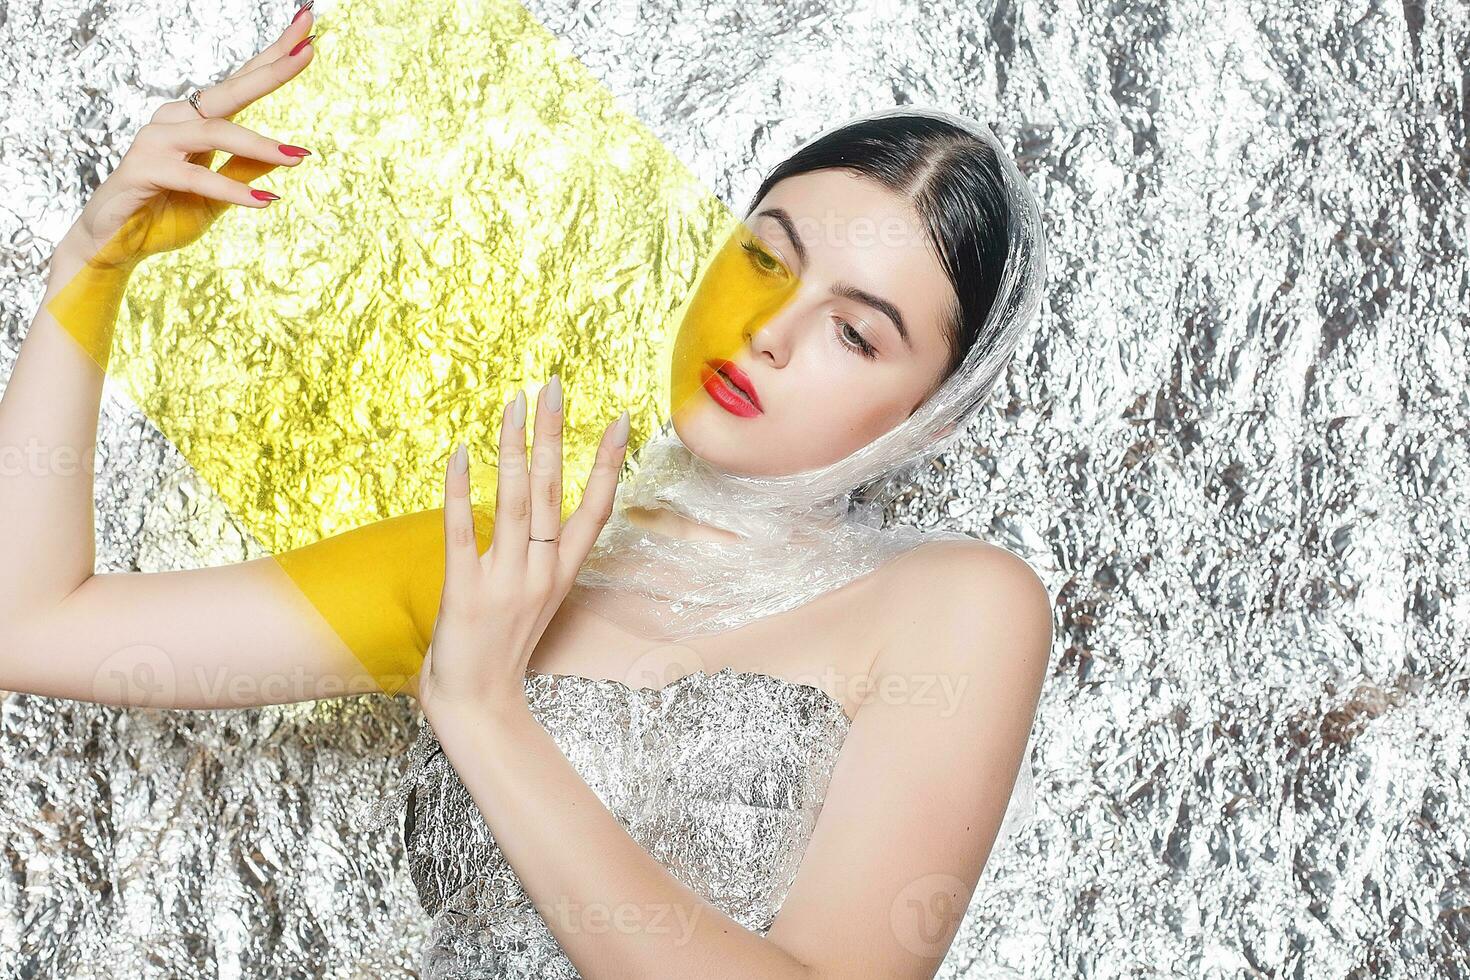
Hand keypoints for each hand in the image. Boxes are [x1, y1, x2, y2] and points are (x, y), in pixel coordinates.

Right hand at [58, 5, 317, 271]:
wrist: (118, 242)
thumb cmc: (167, 211)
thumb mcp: (220, 194)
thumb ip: (246, 169)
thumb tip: (289, 154)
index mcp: (197, 121)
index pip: (241, 83)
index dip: (274, 59)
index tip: (308, 30)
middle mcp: (176, 120)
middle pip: (231, 90)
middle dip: (272, 69)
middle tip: (309, 49)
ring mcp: (157, 141)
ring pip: (216, 132)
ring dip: (260, 144)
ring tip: (298, 157)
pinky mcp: (144, 168)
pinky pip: (196, 176)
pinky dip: (232, 189)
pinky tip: (264, 202)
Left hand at [416, 376, 631, 720]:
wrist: (478, 706)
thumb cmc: (501, 652)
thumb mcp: (533, 601)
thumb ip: (534, 558)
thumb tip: (528, 511)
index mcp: (562, 574)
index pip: (596, 508)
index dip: (609, 462)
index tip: (619, 419)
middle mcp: (541, 573)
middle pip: (555, 490)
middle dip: (553, 432)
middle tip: (551, 385)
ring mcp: (505, 581)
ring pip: (517, 501)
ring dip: (516, 447)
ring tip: (513, 402)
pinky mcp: (464, 591)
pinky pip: (462, 530)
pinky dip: (461, 489)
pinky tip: (461, 452)